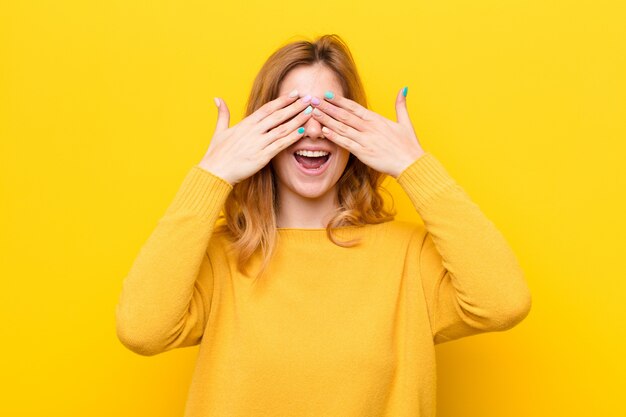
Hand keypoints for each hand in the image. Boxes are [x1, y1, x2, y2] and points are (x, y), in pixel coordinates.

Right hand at [198, 90, 312, 184]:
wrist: (215, 171)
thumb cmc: (216, 153)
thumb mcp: (219, 131)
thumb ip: (222, 114)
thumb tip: (217, 98)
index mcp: (246, 123)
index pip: (268, 108)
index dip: (283, 100)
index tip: (295, 93)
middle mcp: (254, 131)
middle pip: (278, 115)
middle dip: (295, 106)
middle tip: (309, 98)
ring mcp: (259, 143)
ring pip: (282, 128)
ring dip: (298, 119)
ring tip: (310, 112)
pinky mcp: (262, 156)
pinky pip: (281, 145)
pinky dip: (292, 137)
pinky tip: (303, 131)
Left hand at [309, 88, 425, 177]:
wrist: (410, 163)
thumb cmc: (408, 145)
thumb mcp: (406, 122)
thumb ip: (401, 105)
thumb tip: (403, 89)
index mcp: (377, 119)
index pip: (354, 107)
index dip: (339, 100)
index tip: (327, 94)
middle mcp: (369, 127)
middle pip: (344, 115)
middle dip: (327, 107)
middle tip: (313, 100)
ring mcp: (365, 140)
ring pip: (342, 127)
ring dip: (326, 119)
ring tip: (314, 113)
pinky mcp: (363, 153)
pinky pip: (345, 143)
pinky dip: (334, 136)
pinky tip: (323, 131)